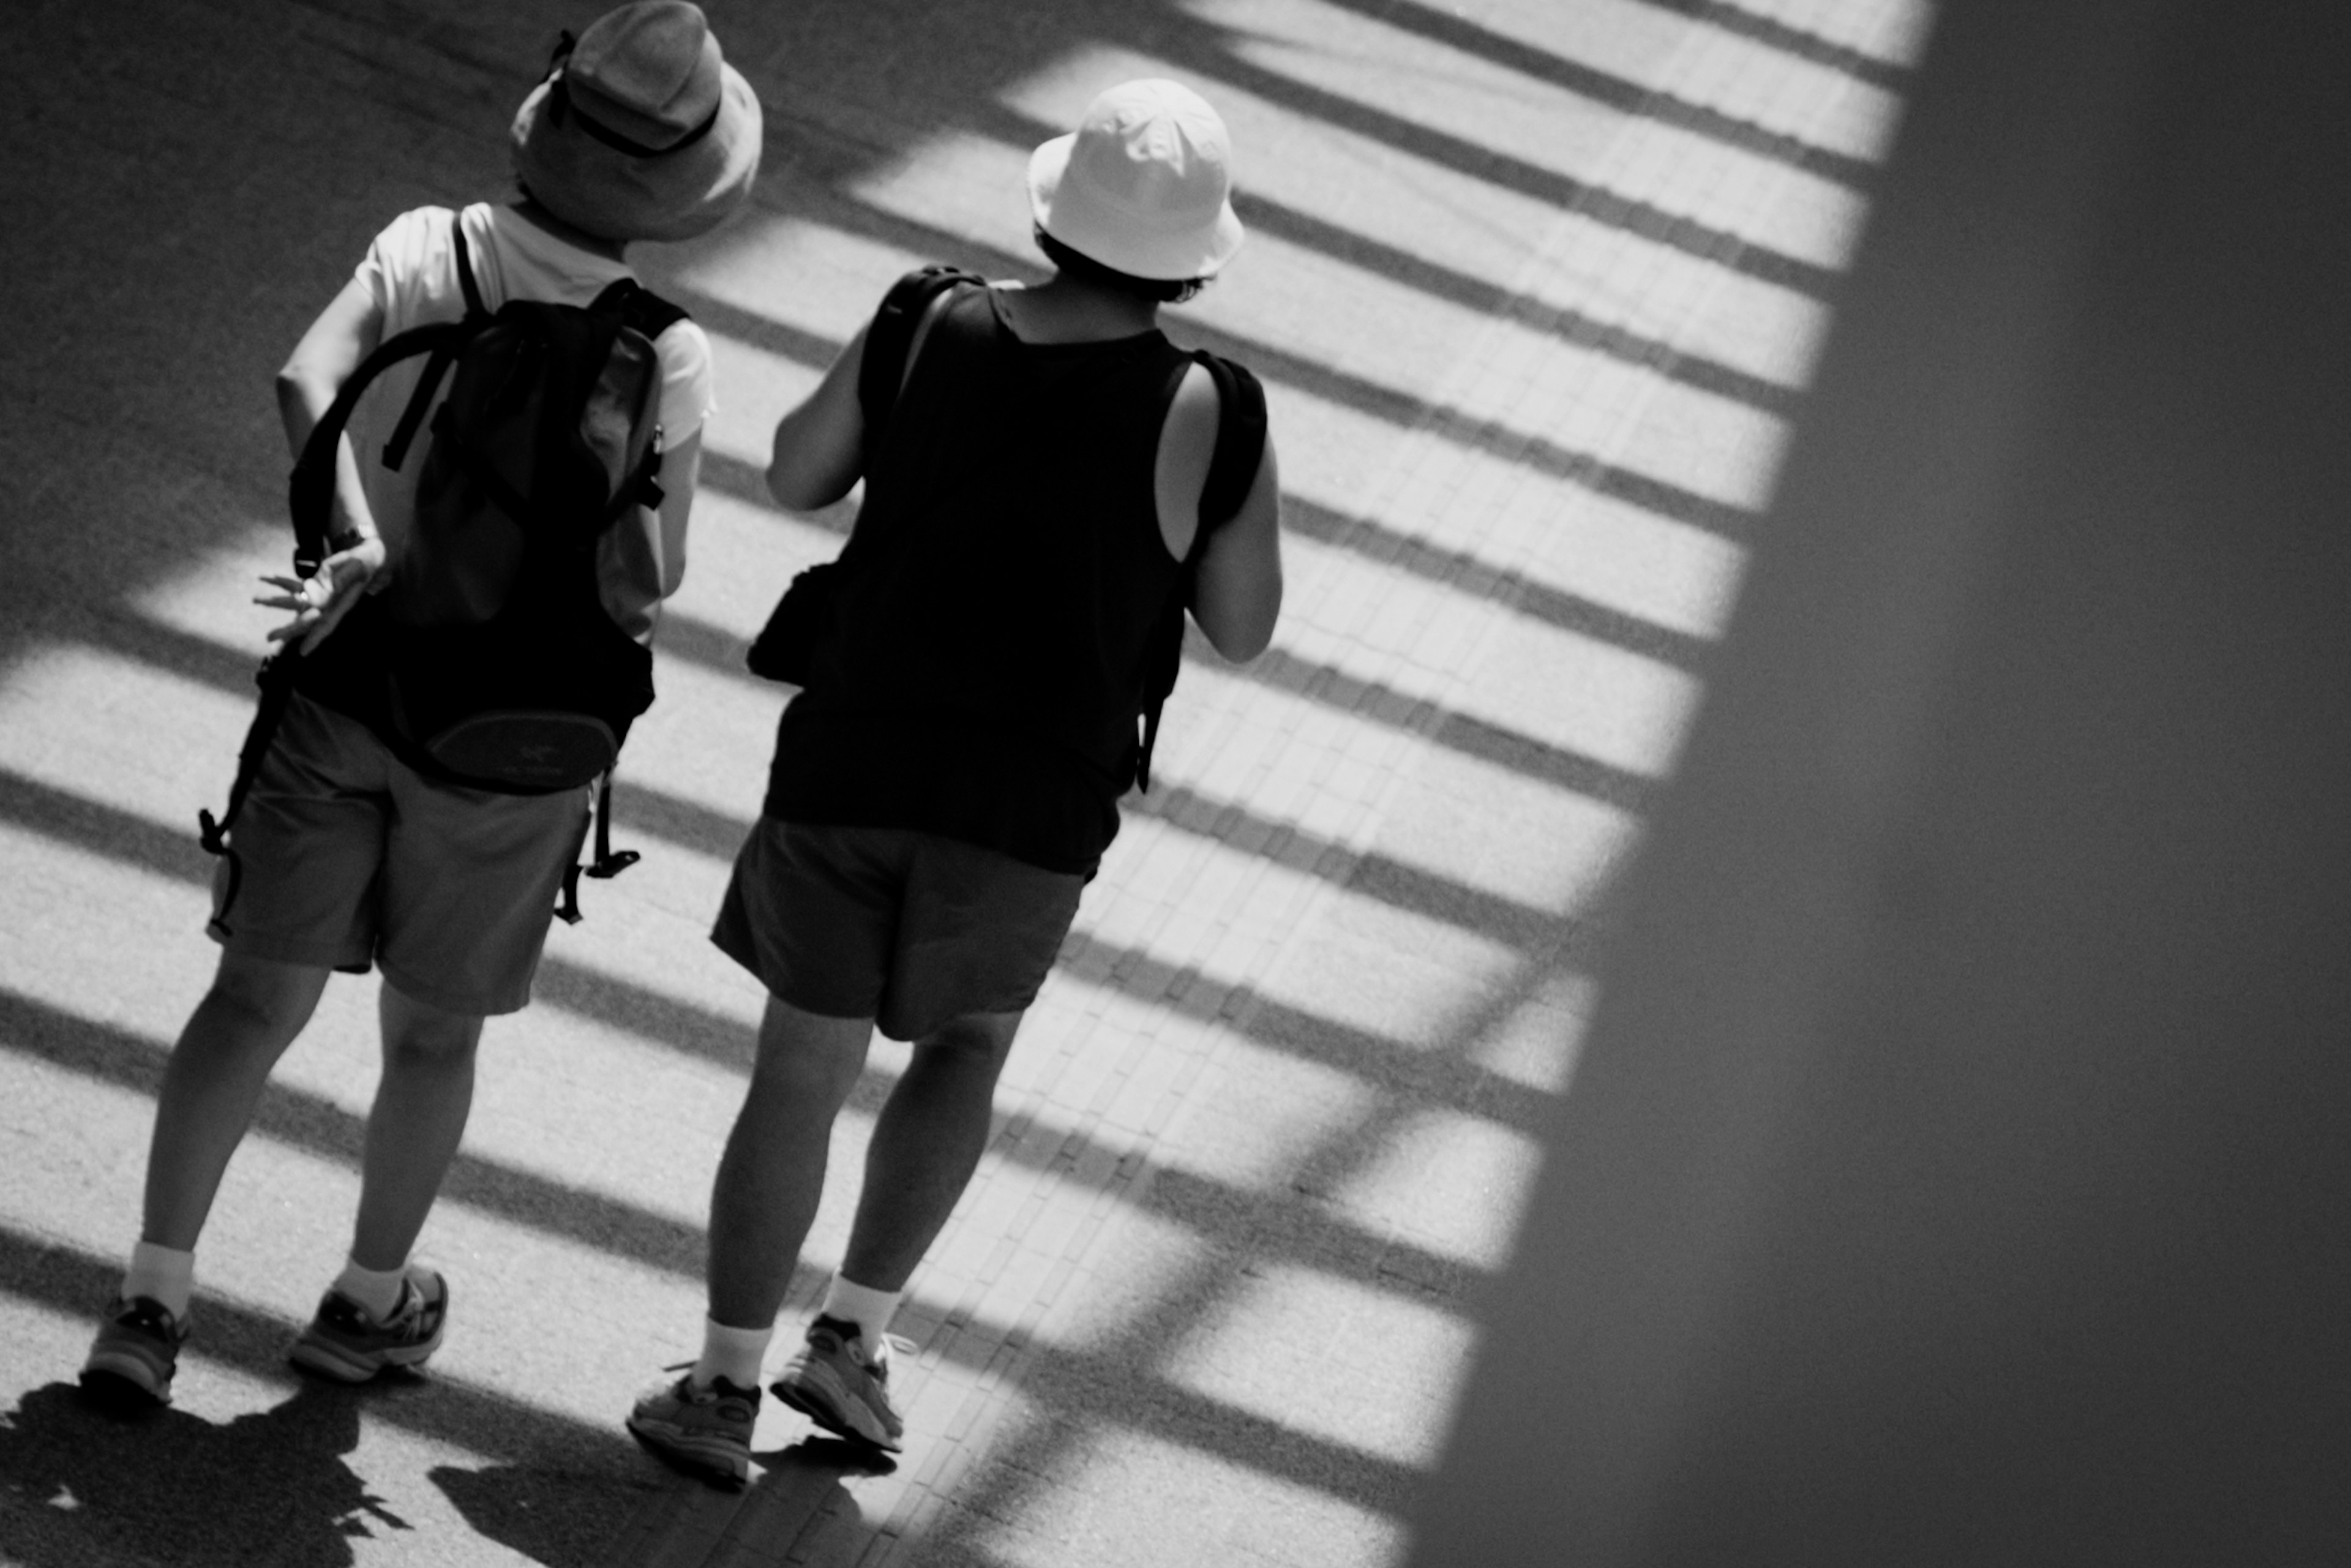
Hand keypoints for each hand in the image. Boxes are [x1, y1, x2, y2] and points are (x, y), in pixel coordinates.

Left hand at [258, 535, 385, 652]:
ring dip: (275, 601)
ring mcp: (320, 594)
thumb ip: (346, 576)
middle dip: (287, 629)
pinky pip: (295, 584)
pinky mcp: (315, 583)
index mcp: (340, 603)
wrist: (367, 558)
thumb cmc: (366, 563)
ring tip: (255, 599)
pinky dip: (280, 581)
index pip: (326, 623)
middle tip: (268, 638)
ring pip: (295, 601)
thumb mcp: (359, 567)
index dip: (316, 637)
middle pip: (305, 619)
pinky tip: (265, 576)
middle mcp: (328, 603)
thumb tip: (331, 586)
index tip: (303, 652)